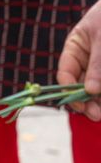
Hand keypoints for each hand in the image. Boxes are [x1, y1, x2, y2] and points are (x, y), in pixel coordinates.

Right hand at [57, 0, 100, 120]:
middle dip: (87, 101)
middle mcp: (87, 61)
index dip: (69, 90)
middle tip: (96, 114)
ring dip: (100, 101)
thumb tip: (90, 91)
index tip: (80, 104)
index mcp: (75, 48)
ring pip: (97, 90)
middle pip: (82, 86)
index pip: (65, 73)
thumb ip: (97, 64)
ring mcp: (100, 68)